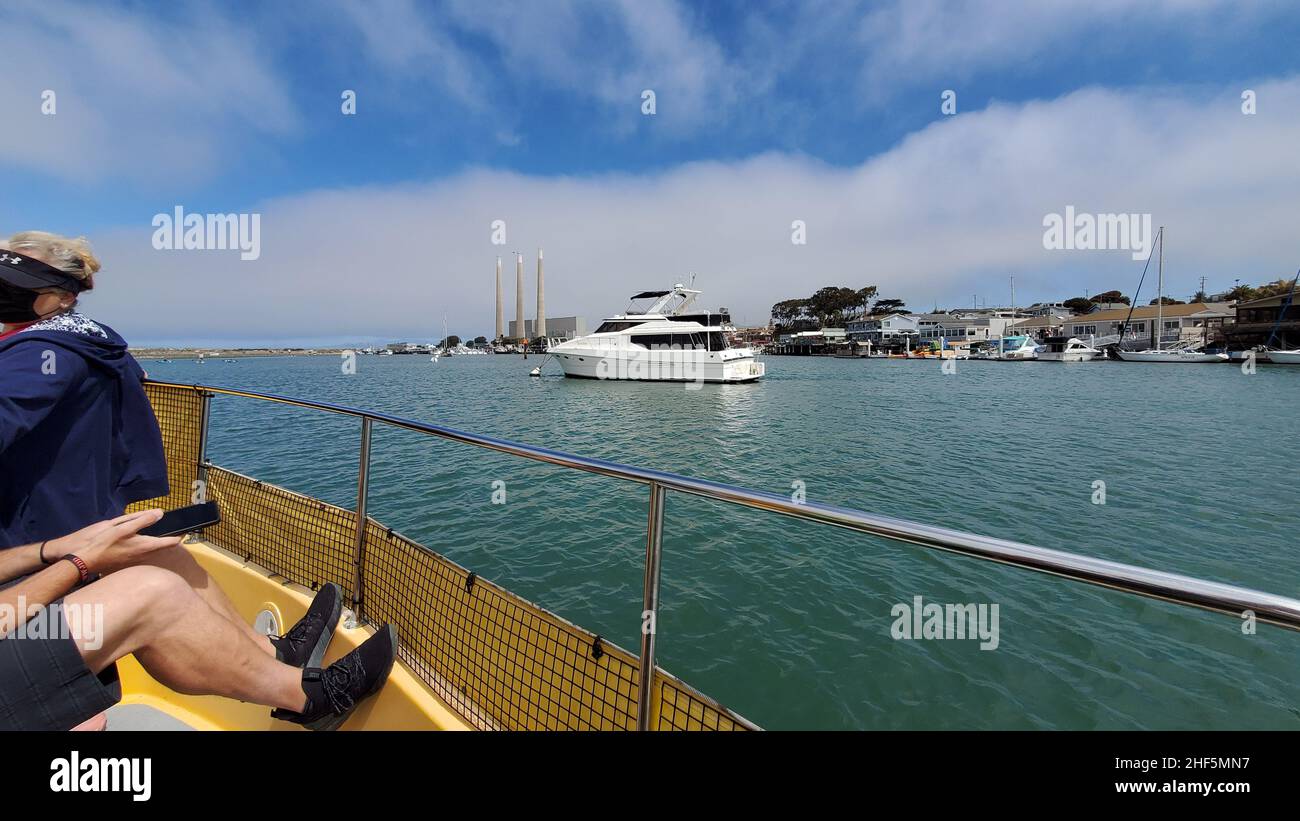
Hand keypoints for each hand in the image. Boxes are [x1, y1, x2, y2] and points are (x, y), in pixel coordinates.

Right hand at [45, 510, 183, 574]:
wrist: (86, 561)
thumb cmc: (104, 543)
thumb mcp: (123, 527)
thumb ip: (142, 520)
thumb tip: (160, 513)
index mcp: (146, 546)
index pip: (170, 542)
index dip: (179, 536)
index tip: (186, 530)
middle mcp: (144, 556)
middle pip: (163, 548)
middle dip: (171, 540)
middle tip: (178, 532)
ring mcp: (137, 561)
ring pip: (153, 552)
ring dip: (159, 545)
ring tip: (163, 536)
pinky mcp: (128, 563)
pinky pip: (143, 555)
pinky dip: (147, 549)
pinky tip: (142, 543)